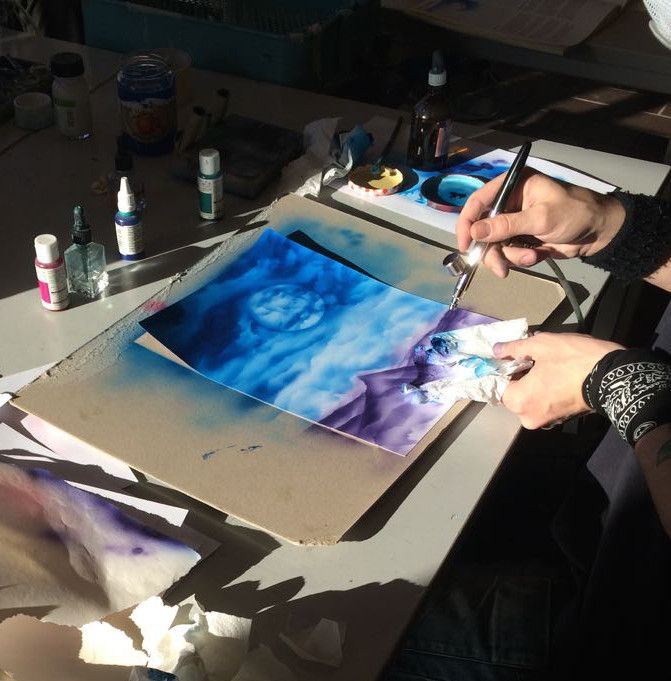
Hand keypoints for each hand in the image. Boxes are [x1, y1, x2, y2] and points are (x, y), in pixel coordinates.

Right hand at [456, 170, 625, 277]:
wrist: (600, 232)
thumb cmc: (575, 213)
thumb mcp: (540, 218)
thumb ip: (507, 225)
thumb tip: (475, 232)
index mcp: (512, 186)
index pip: (478, 202)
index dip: (467, 223)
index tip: (465, 244)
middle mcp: (509, 203)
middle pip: (482, 230)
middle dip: (492, 250)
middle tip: (500, 267)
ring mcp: (514, 223)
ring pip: (494, 245)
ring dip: (509, 256)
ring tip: (530, 257)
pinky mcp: (520, 239)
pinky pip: (508, 253)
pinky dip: (519, 258)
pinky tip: (536, 255)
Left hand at [494, 332, 623, 428]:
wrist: (614, 377)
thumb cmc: (573, 360)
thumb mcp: (540, 345)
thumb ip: (513, 348)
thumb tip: (496, 350)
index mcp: (518, 401)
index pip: (496, 385)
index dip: (500, 369)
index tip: (506, 357)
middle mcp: (527, 418)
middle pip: (512, 394)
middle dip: (517, 376)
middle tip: (527, 357)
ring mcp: (545, 422)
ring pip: (528, 399)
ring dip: (531, 383)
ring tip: (542, 364)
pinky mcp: (560, 420)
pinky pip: (542, 403)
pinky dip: (543, 391)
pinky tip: (553, 375)